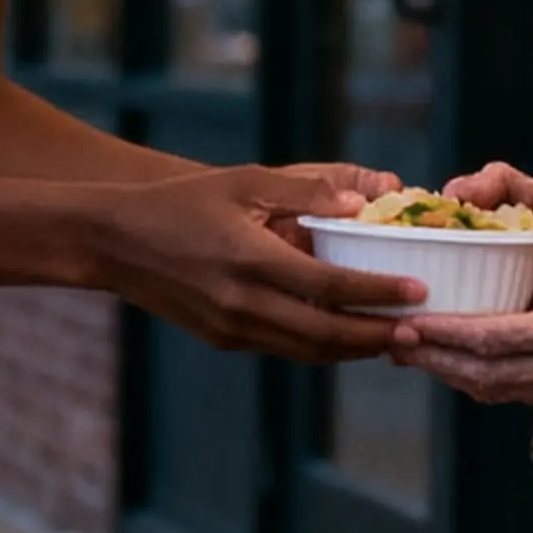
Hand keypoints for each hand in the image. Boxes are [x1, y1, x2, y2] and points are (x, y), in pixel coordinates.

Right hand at [96, 167, 421, 363]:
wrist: (113, 242)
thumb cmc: (181, 202)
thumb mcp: (242, 181)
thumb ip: (304, 191)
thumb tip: (361, 202)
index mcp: (251, 261)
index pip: (330, 288)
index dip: (378, 294)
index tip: (417, 292)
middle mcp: (243, 303)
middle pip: (326, 334)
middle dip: (377, 337)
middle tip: (420, 332)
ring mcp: (231, 328)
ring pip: (306, 351)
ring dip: (352, 351)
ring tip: (392, 341)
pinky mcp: (222, 339)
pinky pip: (282, 349)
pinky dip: (319, 348)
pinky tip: (345, 339)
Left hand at [389, 174, 532, 421]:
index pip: (495, 341)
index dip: (445, 334)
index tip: (407, 323)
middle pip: (480, 373)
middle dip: (431, 356)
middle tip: (388, 337)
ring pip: (492, 388)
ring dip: (448, 370)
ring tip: (410, 349)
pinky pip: (512, 393)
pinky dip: (478, 377)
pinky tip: (460, 362)